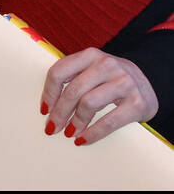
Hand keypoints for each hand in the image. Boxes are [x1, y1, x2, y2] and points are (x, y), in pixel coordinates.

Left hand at [41, 48, 157, 145]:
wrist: (149, 83)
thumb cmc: (111, 78)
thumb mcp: (93, 69)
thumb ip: (73, 77)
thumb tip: (48, 104)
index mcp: (90, 55)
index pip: (59, 72)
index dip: (48, 93)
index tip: (44, 110)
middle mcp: (106, 65)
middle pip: (73, 90)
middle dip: (59, 112)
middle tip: (52, 127)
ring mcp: (124, 82)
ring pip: (88, 104)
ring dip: (75, 122)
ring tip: (69, 133)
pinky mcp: (137, 102)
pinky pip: (109, 121)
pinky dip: (93, 133)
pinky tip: (84, 139)